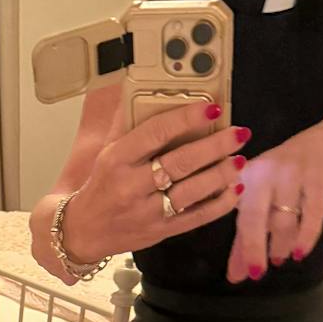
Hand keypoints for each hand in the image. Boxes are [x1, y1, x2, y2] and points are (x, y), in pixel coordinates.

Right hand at [36, 99, 249, 286]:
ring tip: (240, 159)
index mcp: (116, 160)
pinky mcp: (160, 232)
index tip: (210, 108)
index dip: (186, 118)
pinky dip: (219, 204)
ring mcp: (147, 212)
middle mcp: (131, 186)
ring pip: (192, 191)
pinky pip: (196, 218)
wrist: (83, 231)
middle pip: (180, 163)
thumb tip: (147, 89)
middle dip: (215, 146)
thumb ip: (129, 124)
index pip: (155, 133)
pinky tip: (234, 189)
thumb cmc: (100, 187)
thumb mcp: (107, 152)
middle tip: (239, 133)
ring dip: (221, 174)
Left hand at [225, 128, 322, 281]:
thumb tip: (236, 277)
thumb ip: (245, 240)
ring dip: (281, 243)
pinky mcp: (319, 174)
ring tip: (279, 259)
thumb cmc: (284, 180)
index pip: (237, 216)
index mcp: (244, 177)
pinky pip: (312, 211)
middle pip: (254, 215)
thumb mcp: (261, 201)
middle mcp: (264, 170)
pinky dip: (307, 235)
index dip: (240, 247)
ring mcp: (292, 171)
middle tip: (258, 273)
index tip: (242, 276)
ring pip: (284, 216)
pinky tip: (301, 252)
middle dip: (255, 247)